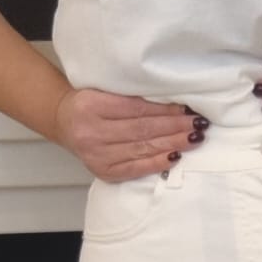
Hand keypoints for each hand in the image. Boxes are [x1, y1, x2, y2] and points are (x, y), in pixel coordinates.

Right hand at [53, 86, 205, 180]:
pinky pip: (135, 168)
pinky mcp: (102, 171)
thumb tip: (174, 103)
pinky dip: (157, 162)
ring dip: (172, 144)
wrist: (64, 122)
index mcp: (92, 106)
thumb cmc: (90, 103)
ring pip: (142, 149)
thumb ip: (131, 96)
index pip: (136, 109)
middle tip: (198, 124)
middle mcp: (91, 132)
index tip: (186, 109)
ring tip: (193, 138)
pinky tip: (175, 156)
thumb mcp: (104, 91)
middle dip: (174, 127)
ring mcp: (96, 155)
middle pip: (142, 130)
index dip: (164, 110)